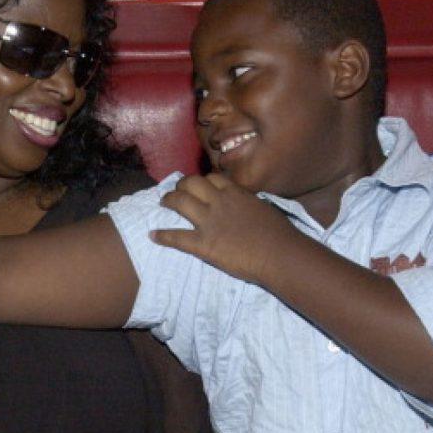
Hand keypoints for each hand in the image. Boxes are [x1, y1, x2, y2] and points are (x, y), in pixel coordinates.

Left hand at [151, 173, 292, 283]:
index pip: (212, 178)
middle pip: (191, 183)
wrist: (279, 254)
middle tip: (177, 191)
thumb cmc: (279, 233)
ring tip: (163, 202)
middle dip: (181, 185)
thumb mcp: (264, 207)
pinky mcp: (203, 244)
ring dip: (168, 200)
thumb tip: (245, 203)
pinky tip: (152, 235)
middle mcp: (218, 202)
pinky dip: (163, 235)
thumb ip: (248, 203)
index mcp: (235, 192)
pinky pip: (177, 237)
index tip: (199, 185)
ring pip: (180, 202)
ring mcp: (208, 222)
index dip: (202, 180)